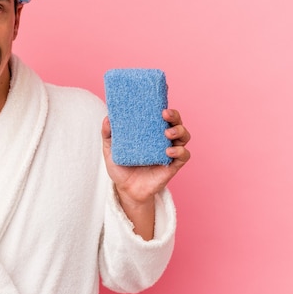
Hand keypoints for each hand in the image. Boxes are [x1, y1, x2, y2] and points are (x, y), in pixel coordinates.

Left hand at [101, 109, 190, 238]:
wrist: (126, 190)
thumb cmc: (120, 167)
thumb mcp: (110, 149)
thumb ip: (108, 134)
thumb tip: (108, 118)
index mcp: (150, 132)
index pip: (161, 116)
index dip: (164, 107)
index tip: (159, 103)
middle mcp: (162, 139)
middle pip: (176, 123)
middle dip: (174, 116)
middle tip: (165, 114)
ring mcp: (169, 152)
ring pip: (184, 136)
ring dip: (179, 131)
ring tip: (167, 133)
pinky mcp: (173, 165)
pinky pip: (184, 155)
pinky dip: (179, 151)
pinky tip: (168, 152)